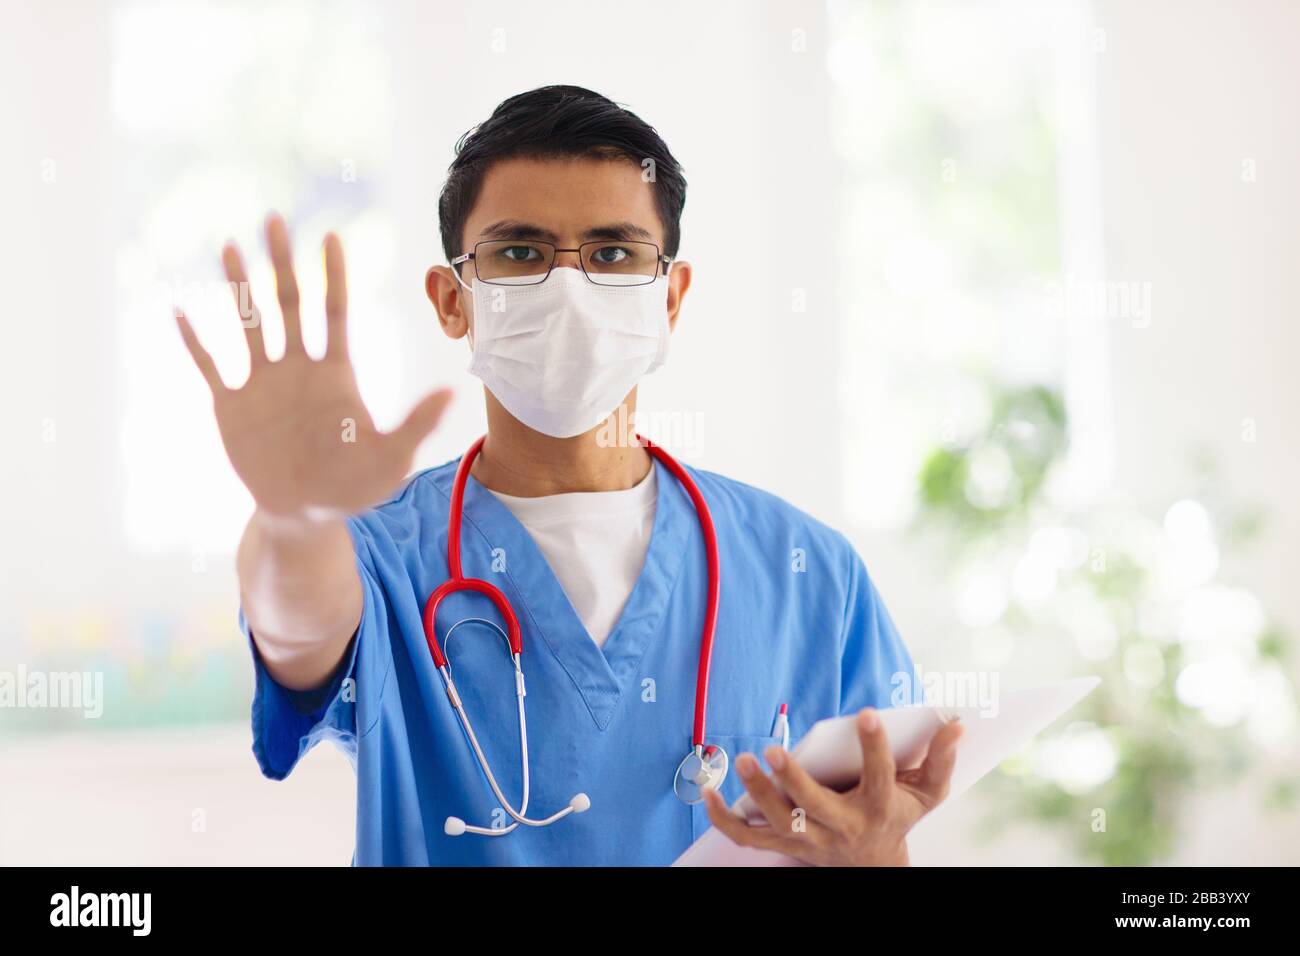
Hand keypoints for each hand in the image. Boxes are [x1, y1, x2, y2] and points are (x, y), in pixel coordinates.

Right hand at [177, 213, 452, 517]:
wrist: (305, 514)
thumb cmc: (353, 487)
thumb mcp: (391, 458)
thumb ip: (417, 423)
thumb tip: (452, 392)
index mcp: (335, 373)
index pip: (334, 312)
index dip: (333, 275)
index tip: (331, 236)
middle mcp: (297, 368)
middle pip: (288, 303)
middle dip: (281, 262)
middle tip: (274, 218)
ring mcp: (262, 383)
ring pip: (248, 323)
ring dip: (237, 285)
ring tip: (228, 245)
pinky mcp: (231, 405)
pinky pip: (209, 366)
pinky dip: (195, 341)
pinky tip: (179, 310)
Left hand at [702, 708, 963, 865]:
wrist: (873, 865)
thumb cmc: (898, 815)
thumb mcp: (928, 793)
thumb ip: (942, 759)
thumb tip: (957, 722)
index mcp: (879, 808)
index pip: (879, 777)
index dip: (875, 746)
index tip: (867, 713)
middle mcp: (842, 827)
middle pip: (814, 807)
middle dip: (793, 780)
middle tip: (774, 749)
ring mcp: (809, 839)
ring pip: (778, 821)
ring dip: (757, 793)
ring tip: (745, 759)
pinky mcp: (784, 844)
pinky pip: (746, 836)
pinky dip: (723, 818)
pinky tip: (706, 790)